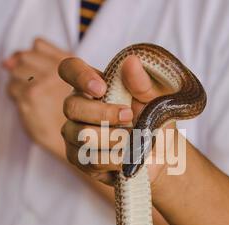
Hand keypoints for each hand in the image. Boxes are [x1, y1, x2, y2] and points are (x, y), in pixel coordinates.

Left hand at [4, 38, 72, 158]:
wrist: (79, 140)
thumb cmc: (75, 111)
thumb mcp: (72, 79)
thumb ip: (45, 61)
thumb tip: (6, 61)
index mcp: (71, 62)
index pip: (38, 45)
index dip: (33, 57)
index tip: (36, 69)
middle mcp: (57, 69)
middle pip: (23, 57)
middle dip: (24, 70)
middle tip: (38, 89)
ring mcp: (43, 83)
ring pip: (14, 71)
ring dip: (20, 84)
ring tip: (37, 98)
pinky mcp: (30, 97)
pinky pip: (12, 88)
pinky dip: (17, 97)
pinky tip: (32, 107)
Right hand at [58, 55, 176, 184]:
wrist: (159, 154)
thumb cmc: (154, 119)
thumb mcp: (155, 99)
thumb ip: (142, 83)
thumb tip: (131, 62)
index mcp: (93, 84)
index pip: (69, 69)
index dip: (79, 76)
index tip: (101, 89)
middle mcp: (78, 107)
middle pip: (71, 107)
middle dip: (103, 114)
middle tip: (130, 117)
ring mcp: (74, 133)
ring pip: (81, 135)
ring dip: (113, 139)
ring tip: (133, 140)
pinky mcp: (78, 158)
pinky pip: (89, 159)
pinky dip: (114, 159)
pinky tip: (127, 156)